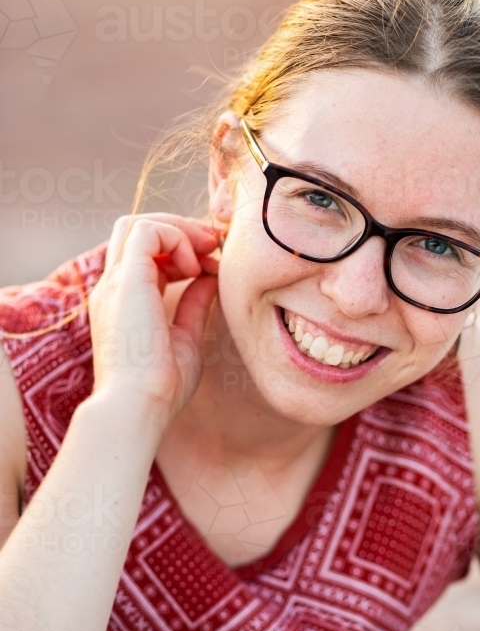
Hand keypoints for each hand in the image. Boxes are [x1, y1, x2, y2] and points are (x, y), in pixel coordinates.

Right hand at [88, 213, 220, 426]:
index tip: (214, 267)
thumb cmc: (161, 386)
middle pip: (137, 231)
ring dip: (178, 230)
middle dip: (180, 230)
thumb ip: (194, 305)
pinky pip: (147, 230)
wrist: (138, 406)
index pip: (146, 256)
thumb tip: (211, 278)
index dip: (182, 252)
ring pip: (138, 224)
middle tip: (214, 246)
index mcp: (124, 303)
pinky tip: (195, 268)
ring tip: (206, 254)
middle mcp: (115, 288)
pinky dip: (176, 238)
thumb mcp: (185, 338)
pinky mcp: (126, 279)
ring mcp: (116, 282)